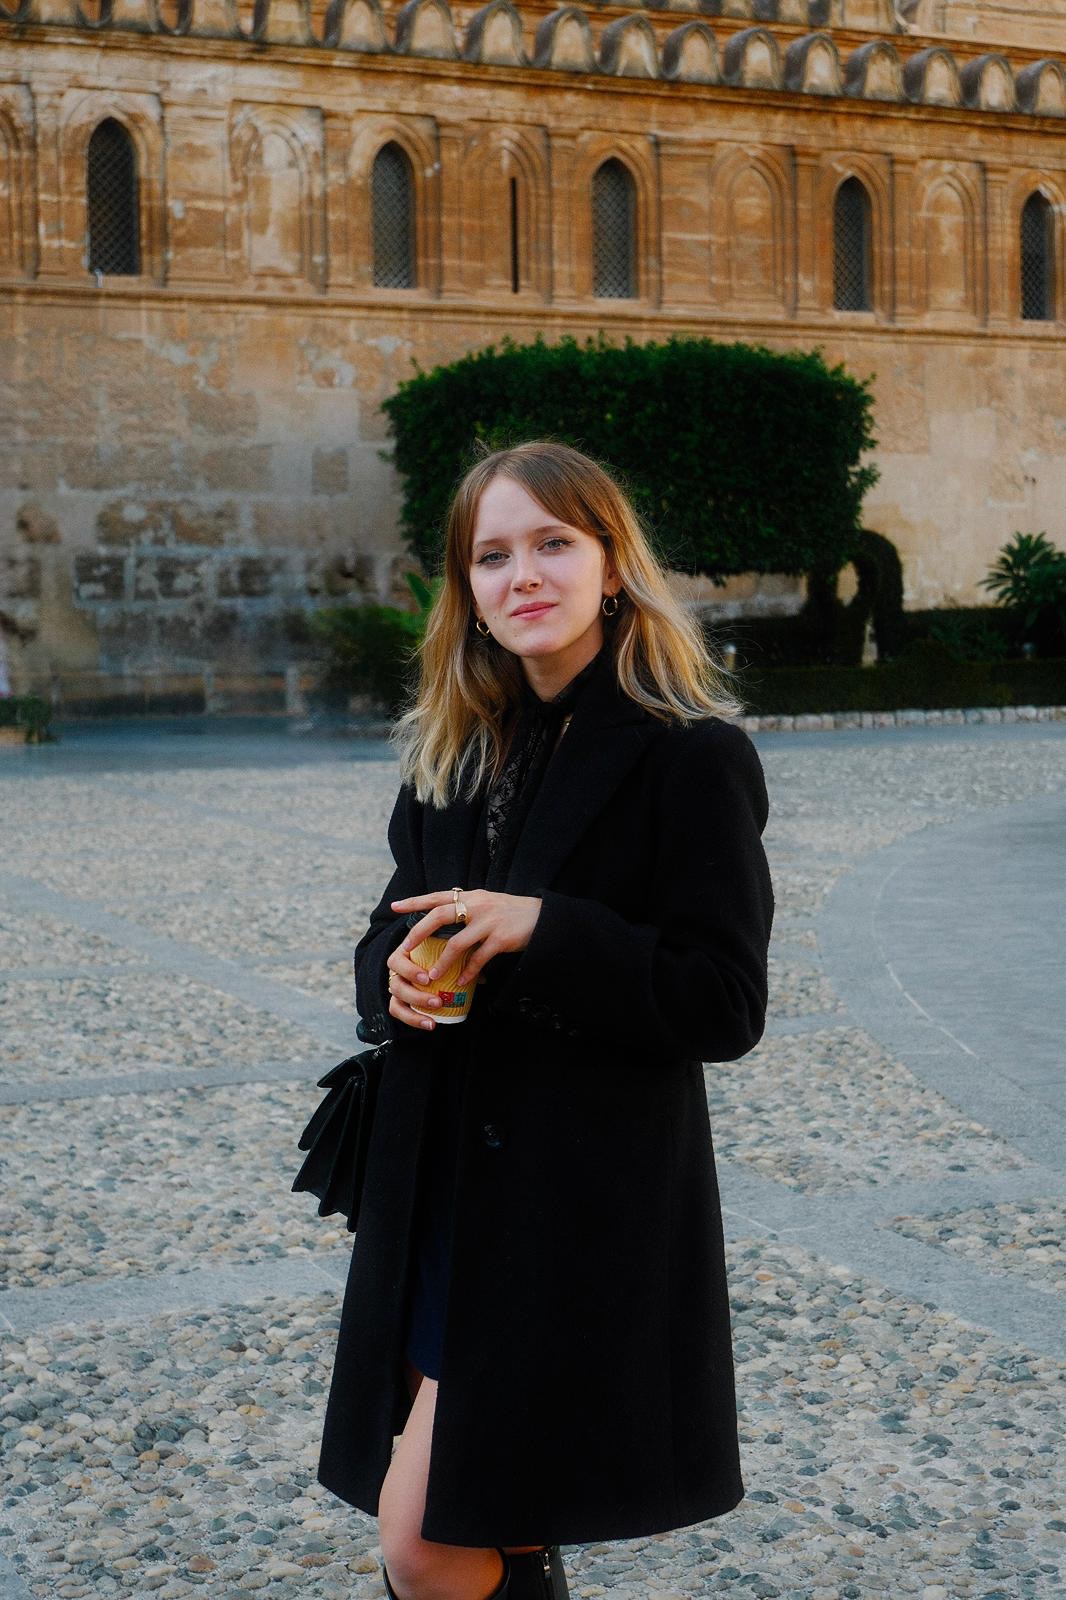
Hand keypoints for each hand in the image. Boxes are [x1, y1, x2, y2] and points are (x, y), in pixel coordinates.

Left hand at [385, 889, 541, 1029]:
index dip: (415, 901)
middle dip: (419, 932)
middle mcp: (477, 906)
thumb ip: (467, 908)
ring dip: (441, 961)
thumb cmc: (511, 912)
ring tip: (431, 976)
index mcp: (471, 896)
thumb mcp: (487, 903)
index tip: (395, 907)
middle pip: (440, 916)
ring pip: (457, 943)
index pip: (437, 897)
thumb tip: (443, 918)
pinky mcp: (501, 939)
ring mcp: (489, 922)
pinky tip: (461, 981)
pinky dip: (468, 972)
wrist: (542, 918)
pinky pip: (479, 959)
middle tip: (404, 948)